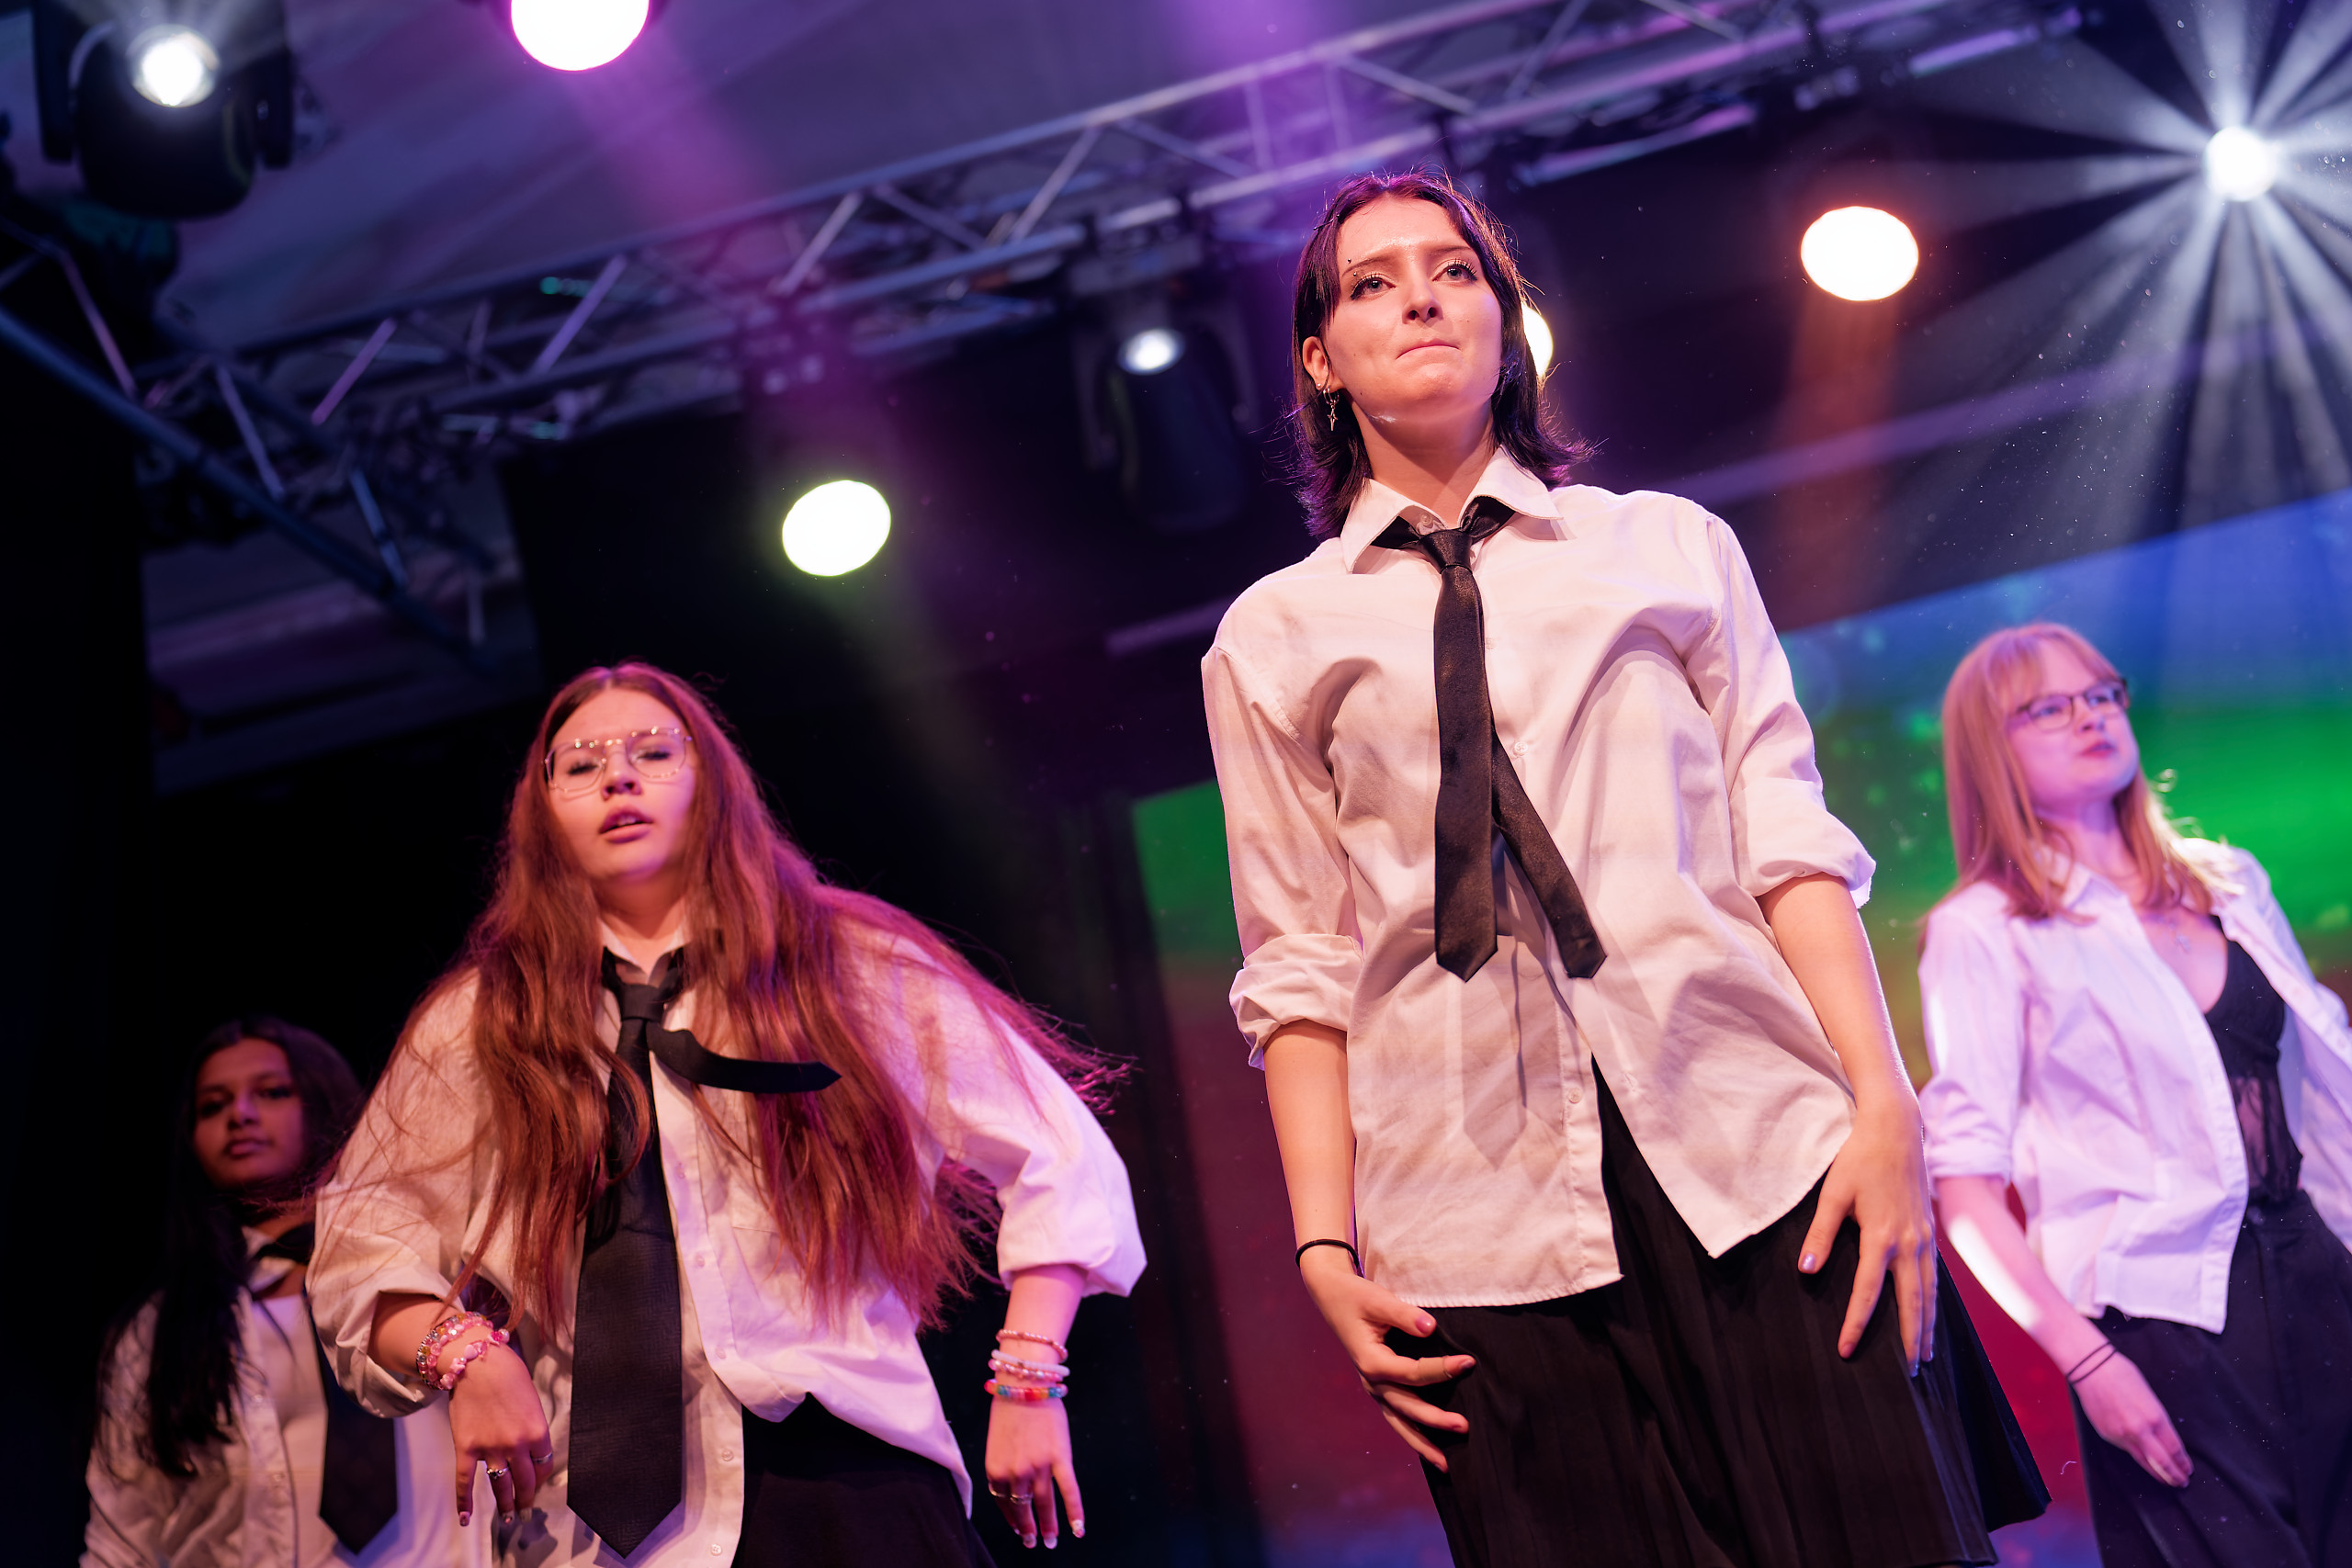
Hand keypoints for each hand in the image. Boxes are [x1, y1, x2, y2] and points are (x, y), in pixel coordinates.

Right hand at [444, 1336, 552, 1525]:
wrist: (476, 1361)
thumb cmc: (507, 1374)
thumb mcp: (531, 1400)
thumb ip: (531, 1427)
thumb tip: (529, 1449)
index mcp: (537, 1431)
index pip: (544, 1467)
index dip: (541, 1478)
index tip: (537, 1483)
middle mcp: (516, 1444)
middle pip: (525, 1482)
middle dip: (526, 1500)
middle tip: (526, 1514)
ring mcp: (490, 1448)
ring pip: (500, 1486)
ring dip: (506, 1505)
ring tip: (509, 1519)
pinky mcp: (465, 1448)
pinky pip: (465, 1481)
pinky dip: (464, 1502)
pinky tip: (466, 1518)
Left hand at [984, 1398, 1080, 1548]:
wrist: (1025, 1382)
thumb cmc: (1010, 1407)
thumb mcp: (997, 1442)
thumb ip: (1003, 1466)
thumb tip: (1014, 1487)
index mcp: (995, 1468)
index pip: (1003, 1503)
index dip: (1012, 1518)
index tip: (1018, 1529)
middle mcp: (1015, 1472)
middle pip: (1023, 1508)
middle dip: (1029, 1529)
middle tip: (1034, 1542)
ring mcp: (1038, 1466)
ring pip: (1045, 1503)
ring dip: (1049, 1525)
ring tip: (1052, 1540)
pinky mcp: (1059, 1457)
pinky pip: (1069, 1490)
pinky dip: (1075, 1512)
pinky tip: (1078, 1528)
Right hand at [1298, 1251, 1474, 1468]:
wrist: (1333, 1297)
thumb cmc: (1356, 1296)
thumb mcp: (1378, 1299)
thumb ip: (1404, 1314)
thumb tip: (1430, 1328)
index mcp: (1371, 1362)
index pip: (1413, 1373)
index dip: (1441, 1368)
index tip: (1468, 1362)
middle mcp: (1371, 1381)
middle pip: (1408, 1407)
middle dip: (1436, 1420)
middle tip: (1464, 1427)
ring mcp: (1374, 1387)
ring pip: (1399, 1422)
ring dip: (1422, 1442)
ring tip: (1446, 1464)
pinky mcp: (1378, 1386)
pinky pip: (1397, 1415)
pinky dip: (1412, 1432)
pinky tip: (1430, 1447)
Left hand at [1800, 1103, 1937, 1371]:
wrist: (1897, 1130)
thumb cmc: (1859, 1160)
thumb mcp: (1833, 1194)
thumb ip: (1820, 1234)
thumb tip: (1806, 1271)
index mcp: (1882, 1236)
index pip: (1868, 1291)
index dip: (1857, 1323)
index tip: (1847, 1349)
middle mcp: (1910, 1242)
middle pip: (1913, 1301)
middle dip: (1911, 1337)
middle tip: (1910, 1372)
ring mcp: (1925, 1238)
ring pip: (1930, 1292)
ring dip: (1928, 1324)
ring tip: (1926, 1355)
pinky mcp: (1931, 1231)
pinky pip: (1935, 1276)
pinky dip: (1935, 1300)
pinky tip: (1931, 1314)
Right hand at [2076, 1347, 2192, 1486]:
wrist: (2091, 1369)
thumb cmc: (2122, 1374)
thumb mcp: (2149, 1396)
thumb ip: (2157, 1419)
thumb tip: (2162, 1436)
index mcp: (2155, 1417)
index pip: (2175, 1449)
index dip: (2183, 1462)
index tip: (2188, 1469)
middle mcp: (2140, 1431)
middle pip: (2163, 1463)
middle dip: (2175, 1476)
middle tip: (2182, 1482)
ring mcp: (2122, 1435)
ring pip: (2144, 1463)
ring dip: (2158, 1474)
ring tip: (2167, 1481)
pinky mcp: (2108, 1435)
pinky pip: (2128, 1451)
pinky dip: (2140, 1459)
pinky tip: (2145, 1461)